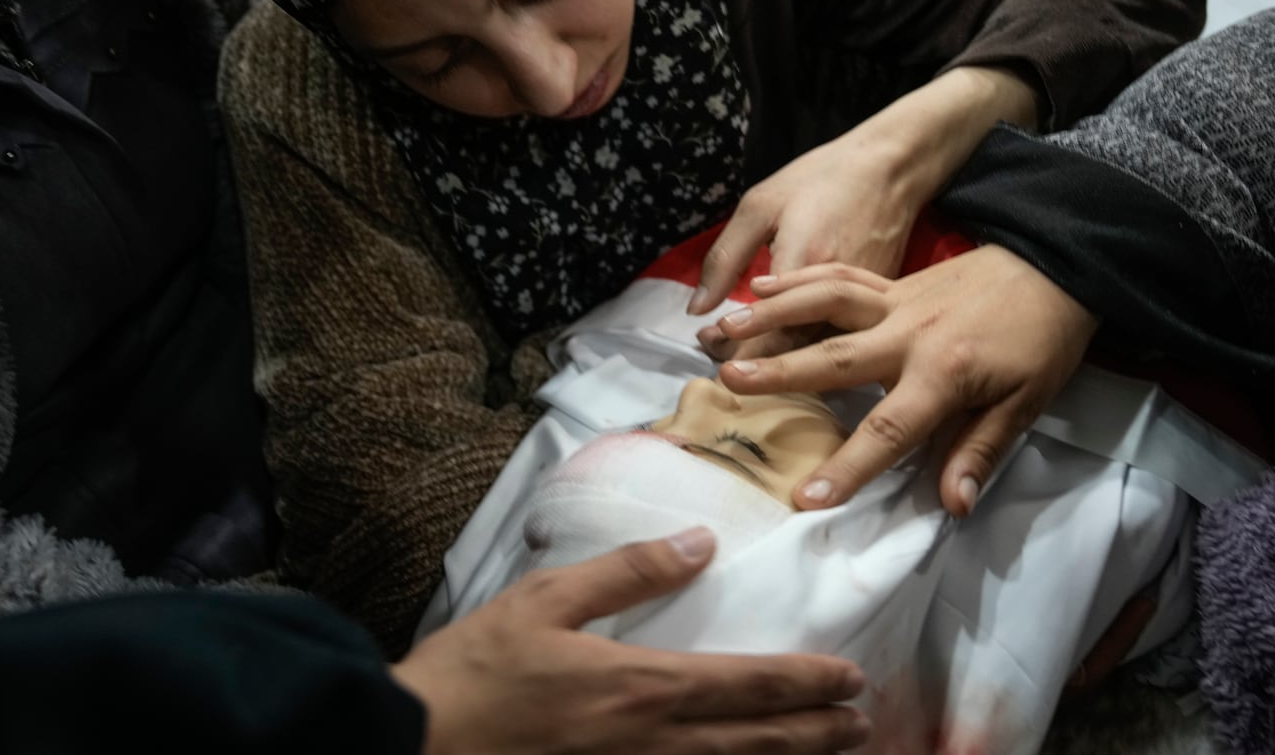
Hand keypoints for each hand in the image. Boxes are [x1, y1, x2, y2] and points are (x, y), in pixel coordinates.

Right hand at [392, 529, 869, 754]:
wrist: (412, 748)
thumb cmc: (473, 673)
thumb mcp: (543, 600)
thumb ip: (628, 572)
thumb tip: (701, 540)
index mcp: (639, 688)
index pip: (747, 683)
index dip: (807, 683)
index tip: (851, 678)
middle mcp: (651, 746)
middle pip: (756, 741)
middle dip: (816, 733)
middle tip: (862, 723)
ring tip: (831, 753)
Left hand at [691, 66, 1038, 359]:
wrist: (891, 167)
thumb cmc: (820, 179)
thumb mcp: (760, 205)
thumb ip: (725, 259)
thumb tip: (697, 311)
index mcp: (803, 268)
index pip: (762, 335)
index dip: (730, 351)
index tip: (707, 340)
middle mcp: (838, 297)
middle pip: (790, 355)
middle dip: (749, 361)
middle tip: (719, 348)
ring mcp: (866, 305)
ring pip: (817, 356)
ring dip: (779, 360)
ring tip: (746, 346)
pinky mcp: (880, 306)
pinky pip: (839, 341)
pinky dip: (808, 348)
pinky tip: (786, 338)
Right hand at [712, 246, 1098, 514]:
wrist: (1056, 266)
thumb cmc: (1043, 341)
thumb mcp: (1026, 403)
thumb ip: (980, 451)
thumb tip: (951, 506)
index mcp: (944, 372)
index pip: (889, 429)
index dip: (849, 466)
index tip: (808, 498)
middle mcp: (908, 333)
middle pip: (835, 357)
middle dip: (781, 372)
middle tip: (729, 382)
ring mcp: (896, 301)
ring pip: (825, 304)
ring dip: (773, 314)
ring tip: (724, 330)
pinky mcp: (893, 281)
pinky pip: (840, 277)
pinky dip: (798, 279)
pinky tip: (758, 285)